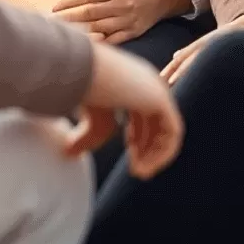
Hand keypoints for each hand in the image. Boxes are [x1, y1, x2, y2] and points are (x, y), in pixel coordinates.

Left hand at [52, 0, 189, 43]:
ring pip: (99, 28)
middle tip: (51, 22)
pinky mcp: (132, 33)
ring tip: (62, 33)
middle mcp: (123, 5)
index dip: (70, 1)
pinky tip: (82, 44)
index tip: (55, 6)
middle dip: (69, 18)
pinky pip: (112, 41)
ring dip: (79, 31)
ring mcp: (128, 21)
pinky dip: (97, 43)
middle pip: (91, 13)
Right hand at [62, 41, 183, 178]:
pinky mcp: (161, 98)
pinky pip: (173, 132)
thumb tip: (69, 154)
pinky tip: (145, 167)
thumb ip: (85, 137)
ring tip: (140, 173)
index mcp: (130, 81)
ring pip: (167, 129)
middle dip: (148, 150)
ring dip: (155, 155)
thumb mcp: (82, 118)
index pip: (143, 113)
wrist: (85, 71)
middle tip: (137, 171)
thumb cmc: (80, 91)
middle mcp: (146, 82)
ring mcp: (155, 88)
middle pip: (157, 122)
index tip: (131, 163)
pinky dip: (162, 154)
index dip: (138, 140)